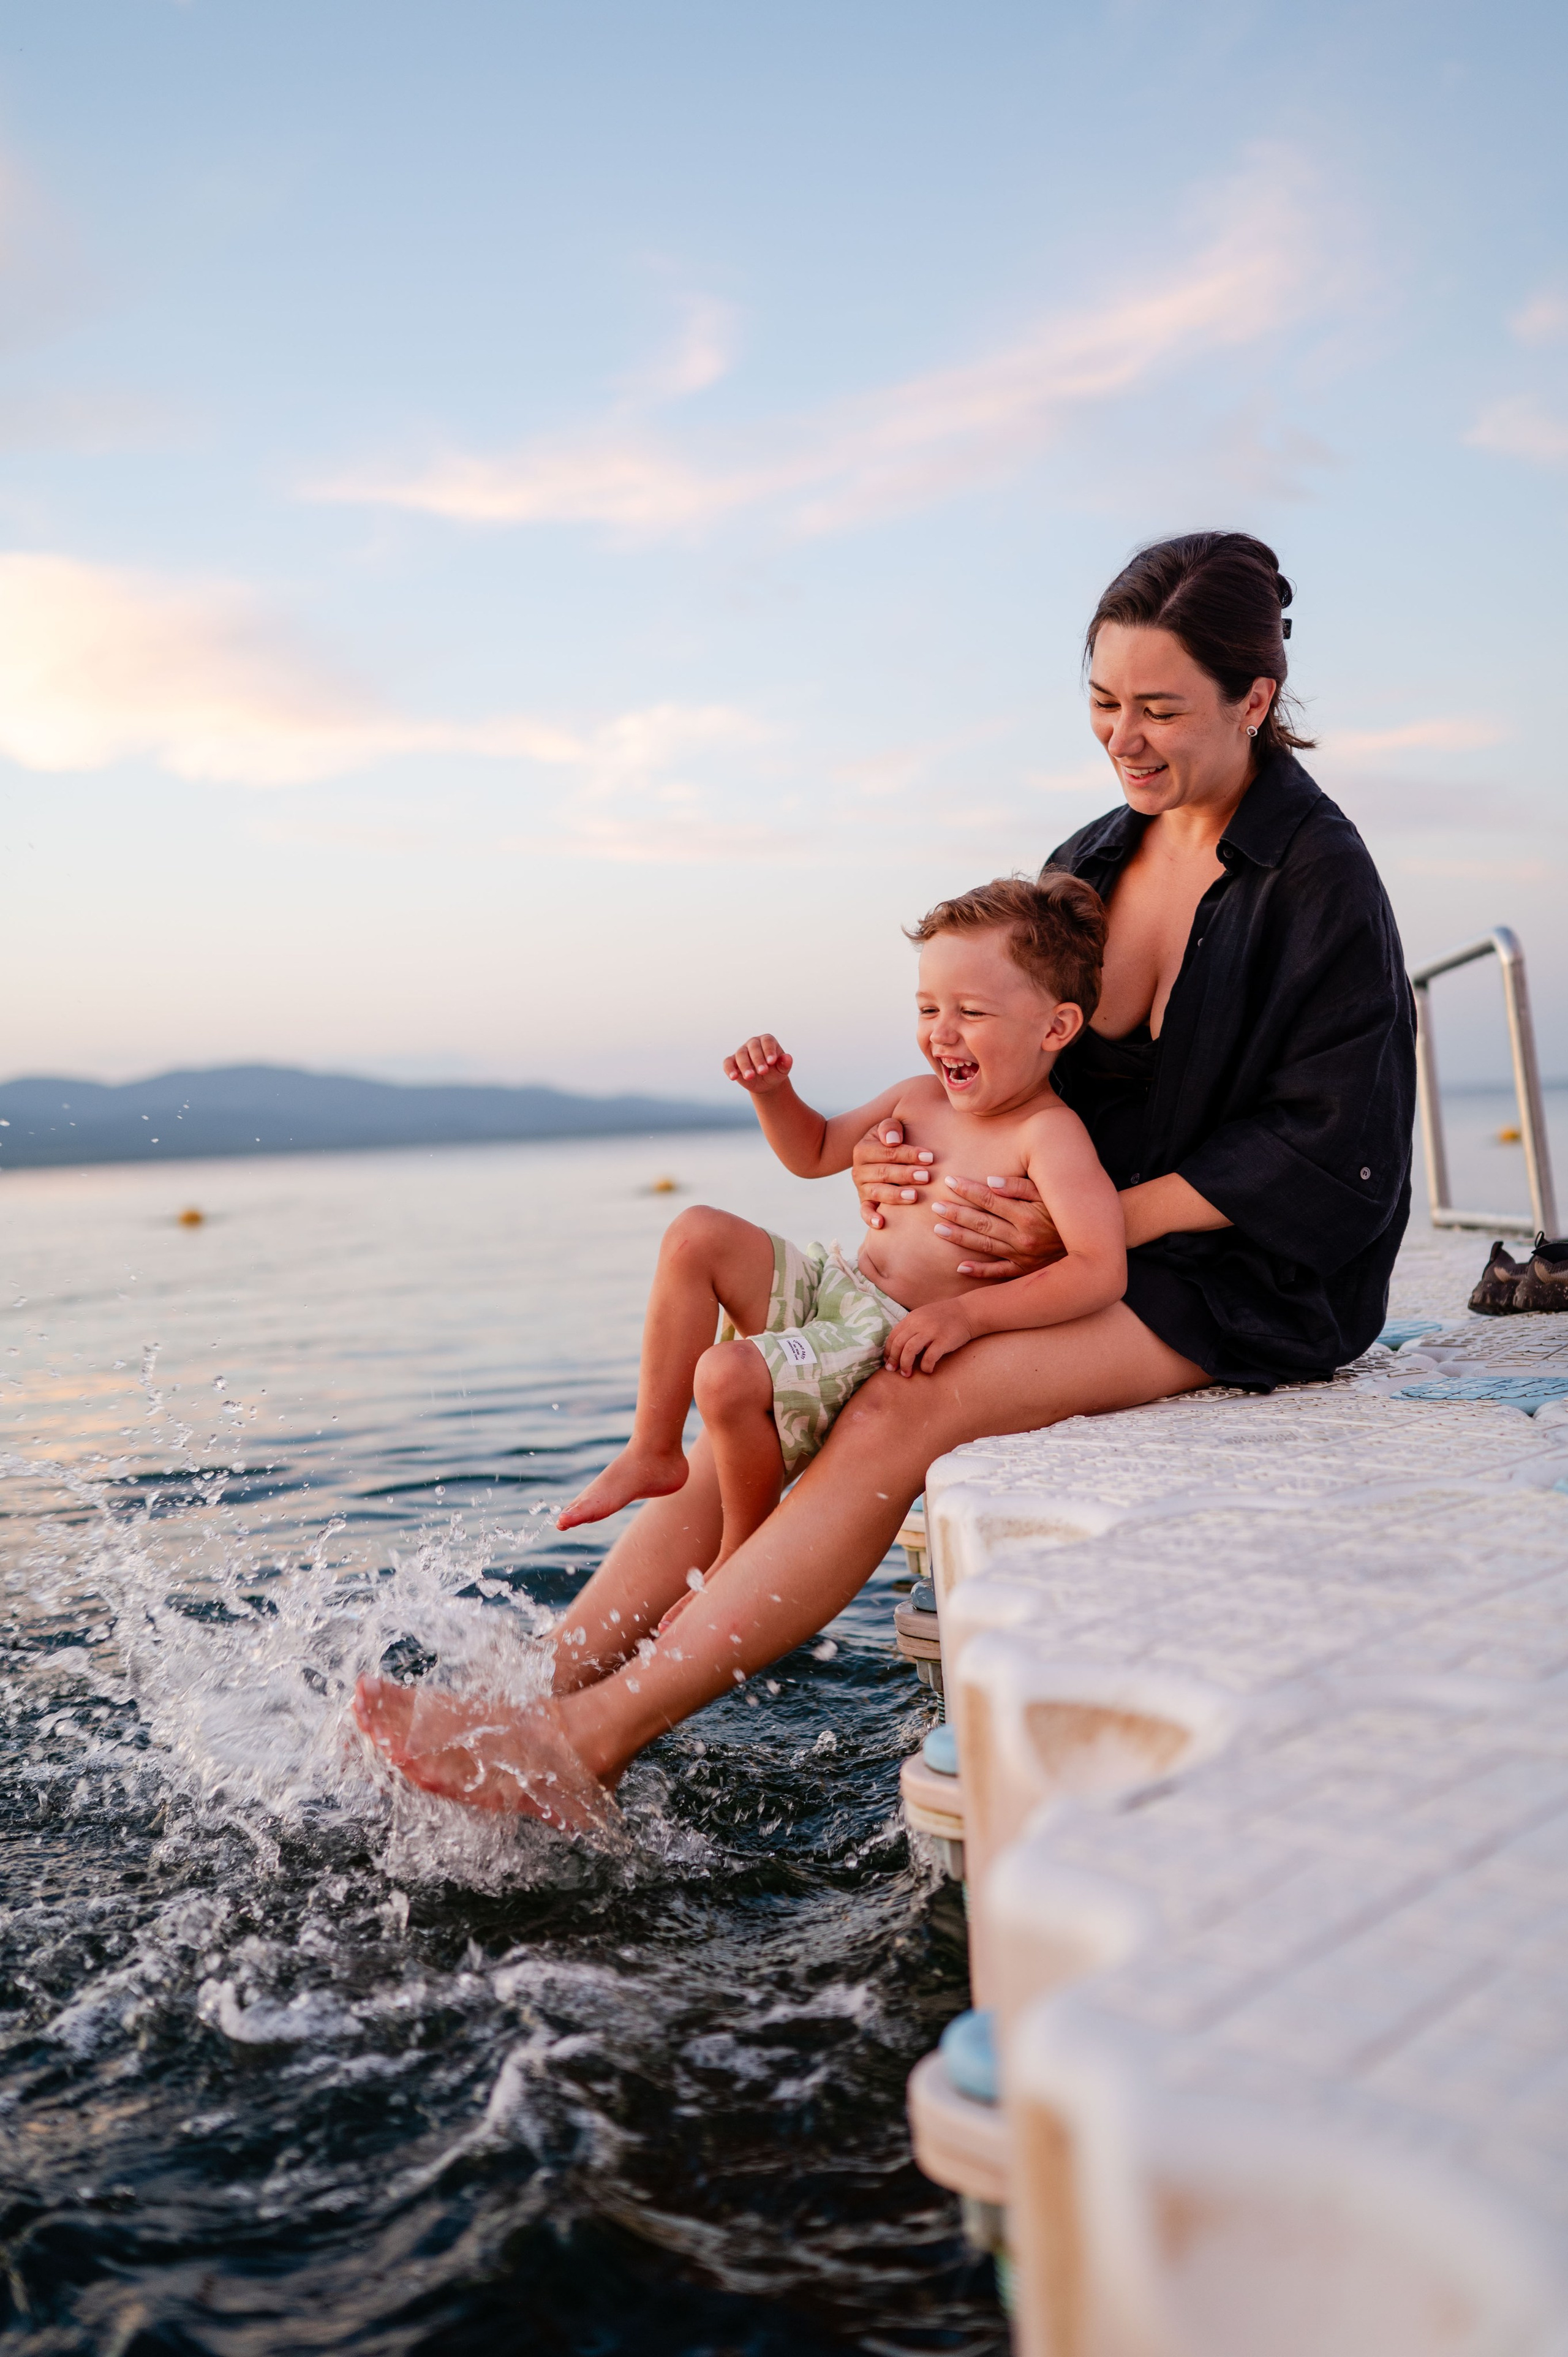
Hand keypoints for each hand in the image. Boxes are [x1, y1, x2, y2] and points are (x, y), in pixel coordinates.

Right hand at [724, 1034, 793, 1093]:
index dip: (769, 1050)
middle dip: (758, 1059)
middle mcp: (753, 1043)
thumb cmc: (775, 1072)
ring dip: (745, 1065)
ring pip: (740, 1054)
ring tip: (750, 1077)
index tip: (772, 1062)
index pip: (767, 1042)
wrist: (766, 1083)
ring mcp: (742, 1052)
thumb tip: (788, 1058)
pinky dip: (729, 1069)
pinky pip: (728, 1063)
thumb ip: (785, 1064)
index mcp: (767, 1041)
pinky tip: (733, 1077)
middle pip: (753, 1047)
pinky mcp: (732, 1062)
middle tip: (763, 1072)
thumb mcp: (782, 1070)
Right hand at [850, 1117, 934, 1229]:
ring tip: (914, 1196)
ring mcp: (862, 1187)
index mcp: (863, 1149)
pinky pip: (865, 1211)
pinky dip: (871, 1217)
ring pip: (877, 1192)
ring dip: (895, 1195)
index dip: (908, 1154)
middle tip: (926, 1176)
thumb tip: (893, 1140)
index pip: (887, 1152)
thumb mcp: (889, 1129)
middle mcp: (859, 1169)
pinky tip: (881, 1223)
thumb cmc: (892, 1141)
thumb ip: (890, 1127)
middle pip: (883, 1173)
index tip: (929, 1157)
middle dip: (906, 1174)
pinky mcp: (865, 1202)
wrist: (881, 1156)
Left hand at [883, 1296, 975, 1376]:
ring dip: (905, 1364)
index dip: (888, 1351)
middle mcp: (919, 1323)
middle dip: (893, 1359)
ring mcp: (931, 1331)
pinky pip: (929, 1357)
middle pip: (898, 1343)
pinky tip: (928, 1370)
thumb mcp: (924, 1316)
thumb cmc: (946, 1316)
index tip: (888, 1361)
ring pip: (909, 1350)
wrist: (969, 1311)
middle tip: (893, 1371)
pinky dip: (925, 1366)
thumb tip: (898, 1346)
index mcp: (912, 1318)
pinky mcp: (944, 1340)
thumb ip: (912, 1327)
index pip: (893, 1335)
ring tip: (906, 1374)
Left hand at [931, 1174, 1064, 1279]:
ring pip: (984, 1245)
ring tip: (938, 1229)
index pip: (990, 1200)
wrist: (1093, 1246)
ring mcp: (1022, 1256)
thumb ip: (1020, 1186)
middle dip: (956, 1213)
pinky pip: (998, 1273)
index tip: (949, 1181)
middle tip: (934, 1205)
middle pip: (982, 1222)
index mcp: (1027, 1215)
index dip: (968, 1190)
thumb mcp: (1049, 1194)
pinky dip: (979, 1271)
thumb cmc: (1069, 1213)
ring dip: (960, 1237)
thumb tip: (990, 1181)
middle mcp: (1022, 1237)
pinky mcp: (1025, 1271)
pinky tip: (960, 1267)